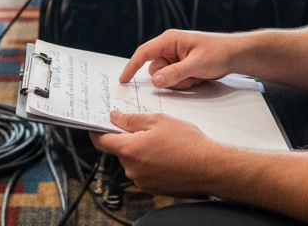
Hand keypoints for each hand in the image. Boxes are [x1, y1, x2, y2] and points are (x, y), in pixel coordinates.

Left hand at [90, 111, 216, 197]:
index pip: (101, 142)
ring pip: (134, 161)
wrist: (209, 168)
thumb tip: (115, 118)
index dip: (98, 131)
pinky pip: (145, 172)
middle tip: (147, 128)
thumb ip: (132, 120)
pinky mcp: (153, 188)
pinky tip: (168, 155)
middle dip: (129, 139)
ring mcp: (142, 181)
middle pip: (120, 151)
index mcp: (129, 150)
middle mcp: (132, 169)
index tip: (98, 124)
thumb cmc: (187, 143)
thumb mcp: (158, 121)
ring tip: (163, 142)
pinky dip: (152, 163)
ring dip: (142, 151)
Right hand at [119, 29, 242, 89]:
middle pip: (155, 70)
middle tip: (189, 76)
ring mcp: (175, 57)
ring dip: (179, 82)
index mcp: (169, 40)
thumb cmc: (218, 52)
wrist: (236, 55)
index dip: (131, 66)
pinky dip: (185, 82)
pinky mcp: (181, 65)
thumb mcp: (197, 64)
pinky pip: (174, 80)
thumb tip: (155, 81)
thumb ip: (175, 73)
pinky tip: (198, 77)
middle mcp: (170, 47)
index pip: (143, 53)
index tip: (123, 80)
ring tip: (196, 75)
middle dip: (170, 78)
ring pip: (165, 77)